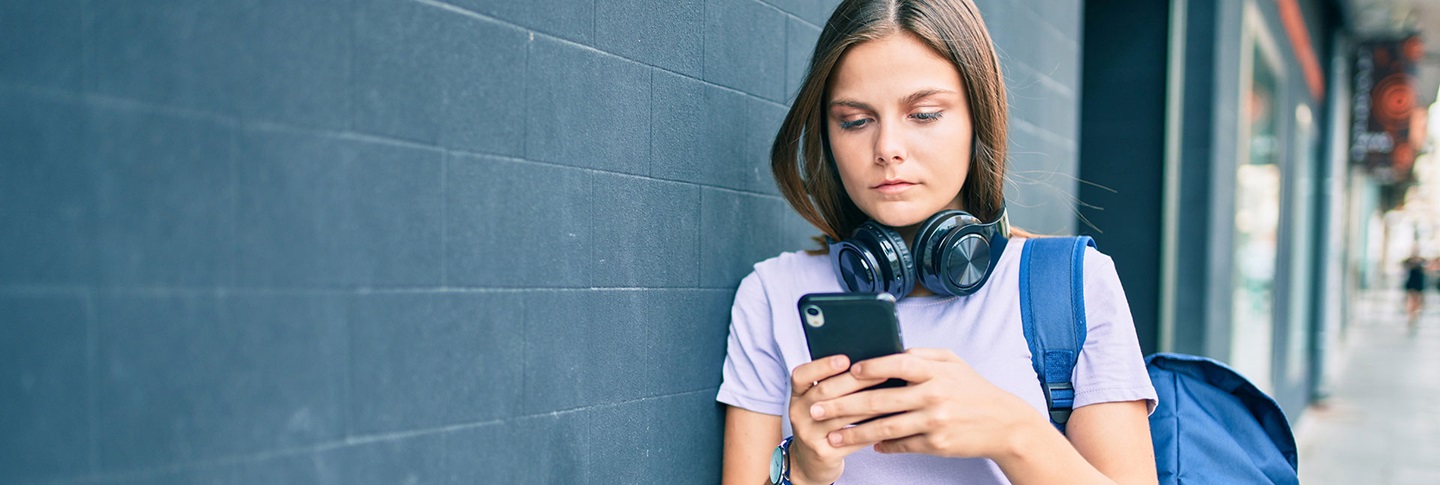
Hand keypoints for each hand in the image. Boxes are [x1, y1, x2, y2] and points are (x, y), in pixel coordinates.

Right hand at [785, 354, 889, 483]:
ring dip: (869, 404)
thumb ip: (832, 386)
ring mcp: (809, 435)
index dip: (822, 366)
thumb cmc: (821, 426)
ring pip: (841, 416)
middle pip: (825, 392)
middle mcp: (798, 413)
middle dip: (855, 380)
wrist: (808, 464)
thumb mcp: (816, 404)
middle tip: (881, 372)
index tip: (845, 359)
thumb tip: (868, 365)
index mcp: (797, 396)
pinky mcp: (823, 453)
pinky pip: (851, 440)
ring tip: (891, 395)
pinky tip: (888, 422)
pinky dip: (871, 430)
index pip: (801, 375)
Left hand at [808, 348, 1045, 458]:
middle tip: (817, 408)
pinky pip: (901, 445)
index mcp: (935, 371)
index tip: (845, 371)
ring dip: (853, 434)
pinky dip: (881, 445)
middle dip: (844, 405)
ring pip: (885, 428)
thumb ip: (921, 355)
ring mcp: (934, 422)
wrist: (1004, 424)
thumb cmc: (973, 389)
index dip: (870, 367)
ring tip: (831, 438)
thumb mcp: (952, 362)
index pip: (897, 364)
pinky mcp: (936, 444)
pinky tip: (865, 445)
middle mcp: (933, 395)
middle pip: (880, 400)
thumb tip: (887, 353)